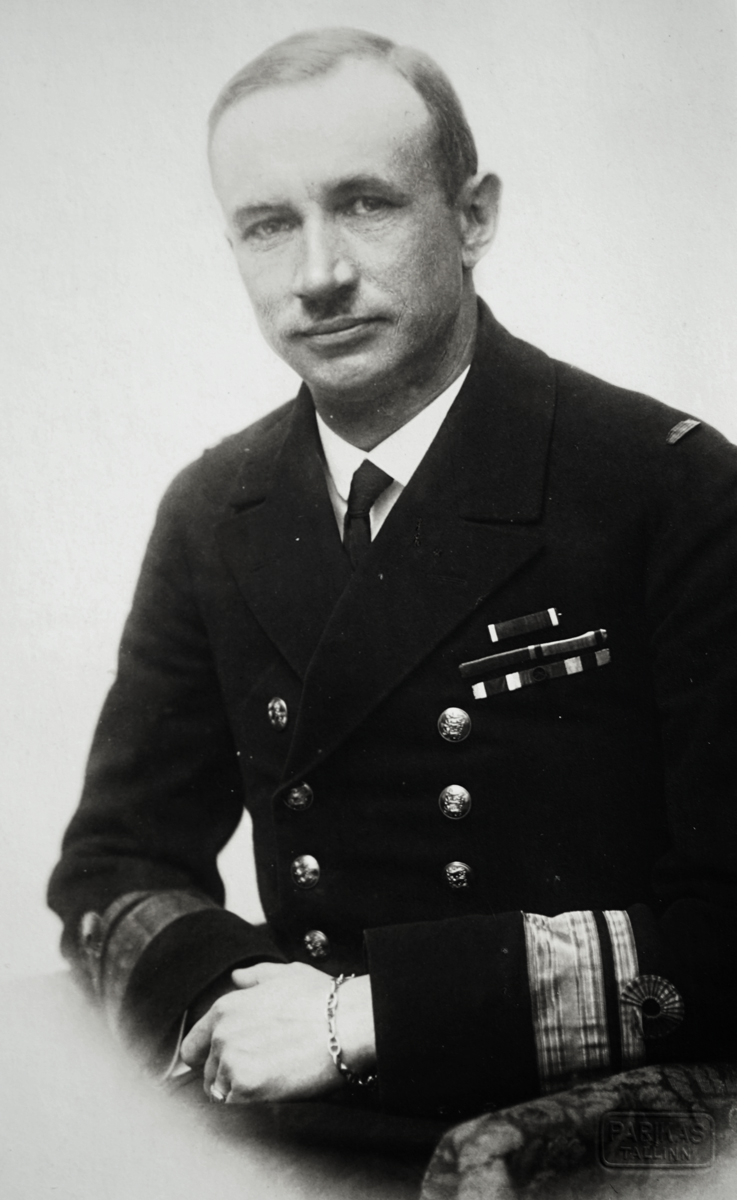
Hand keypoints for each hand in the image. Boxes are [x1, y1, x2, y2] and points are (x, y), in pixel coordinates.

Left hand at [180, 962, 375, 1102]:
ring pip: (219, 1089)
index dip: (206, 1056)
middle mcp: (221, 1033)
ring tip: (267, 1080)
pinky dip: (250, 1103)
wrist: (346, 1024)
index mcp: (226, 1008)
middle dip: (226, 1073)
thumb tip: (237, 977)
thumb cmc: (321, 1000)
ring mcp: (231, 1060)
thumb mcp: (285, 974)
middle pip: (207, 1070)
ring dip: (238, 1089)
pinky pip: (235, 1105)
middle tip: (257, 1071)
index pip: (193, 1044)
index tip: (220, 1063)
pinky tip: (271, 1090)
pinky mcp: (245, 1086)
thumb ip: (254, 977)